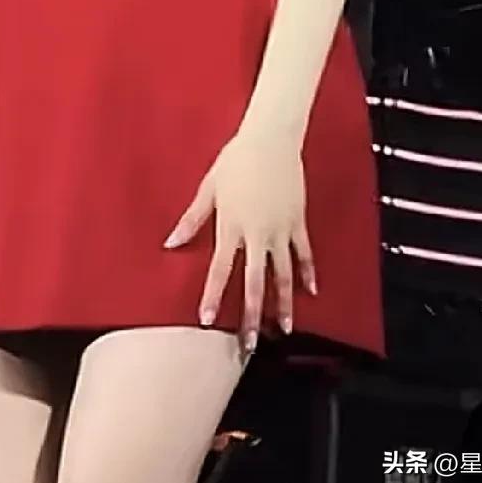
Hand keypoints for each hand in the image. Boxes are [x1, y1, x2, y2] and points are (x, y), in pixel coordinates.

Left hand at [163, 130, 315, 356]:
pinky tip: (311, 292)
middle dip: (251, 314)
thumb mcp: (209, 187)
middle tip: (250, 344)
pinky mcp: (298, 221)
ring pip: (283, 274)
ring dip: (284, 303)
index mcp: (231, 224)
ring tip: (285, 329)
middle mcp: (257, 233)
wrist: (271, 138)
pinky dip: (308, 273)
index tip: (208, 320)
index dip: (213, 295)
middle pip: (254, 281)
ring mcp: (280, 229)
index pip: (220, 269)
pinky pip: (304, 253)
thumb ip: (192, 219)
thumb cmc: (235, 159)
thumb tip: (170, 244)